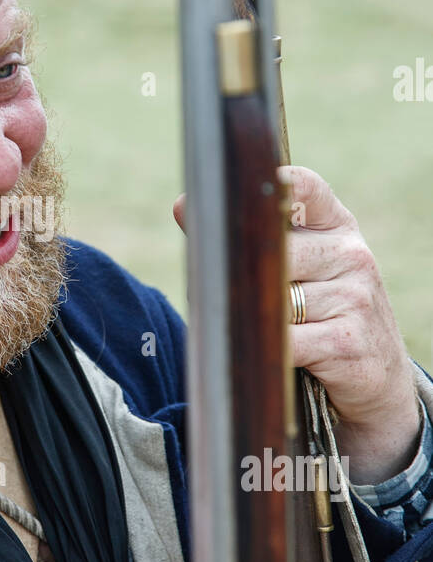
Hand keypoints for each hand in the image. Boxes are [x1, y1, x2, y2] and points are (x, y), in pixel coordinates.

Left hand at [173, 165, 420, 481]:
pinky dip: (267, 351)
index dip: (269, 185)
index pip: (304, 188)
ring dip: (253, 320)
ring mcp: (355, 297)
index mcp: (337, 226)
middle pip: (276, 252)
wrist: (379, 376)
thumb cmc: (322, 314)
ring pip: (276, 302)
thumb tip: (183, 207)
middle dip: (243, 278)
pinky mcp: (348, 342)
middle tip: (220, 294)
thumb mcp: (301, 270)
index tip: (234, 193)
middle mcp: (352, 255)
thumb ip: (247, 240)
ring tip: (252, 330)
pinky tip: (268, 356)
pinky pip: (287, 342)